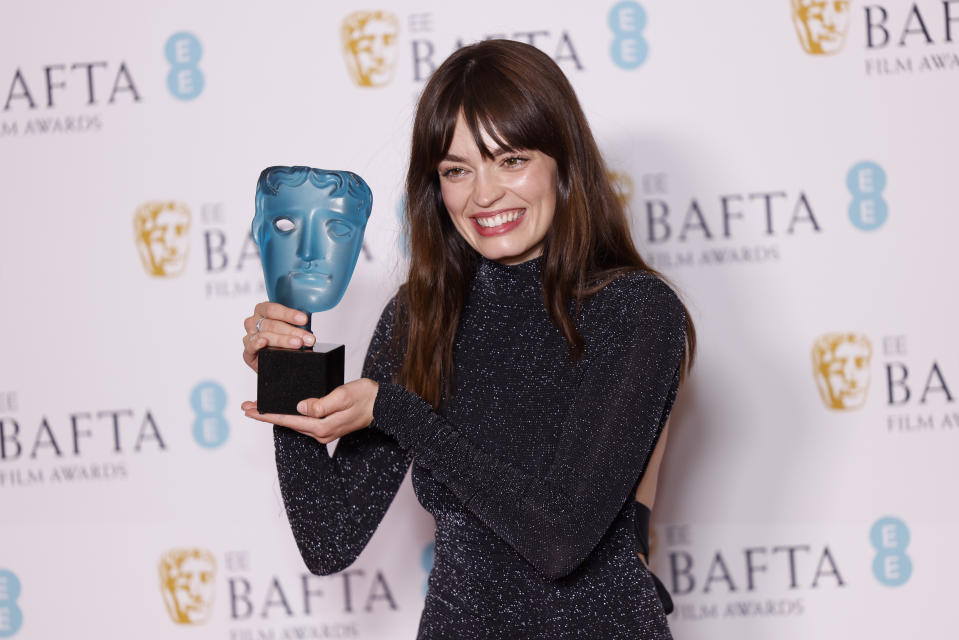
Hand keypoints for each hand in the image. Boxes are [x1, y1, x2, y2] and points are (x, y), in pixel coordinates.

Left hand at [241, 378, 378, 443]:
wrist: (383, 405)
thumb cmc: (366, 397)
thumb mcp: (343, 396)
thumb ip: (321, 404)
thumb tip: (300, 407)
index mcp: (321, 426)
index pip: (288, 420)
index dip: (267, 414)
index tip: (250, 410)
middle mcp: (320, 433)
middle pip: (287, 423)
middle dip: (267, 414)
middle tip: (247, 407)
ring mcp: (324, 432)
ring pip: (295, 423)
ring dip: (277, 415)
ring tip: (260, 407)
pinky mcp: (327, 427)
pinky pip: (304, 422)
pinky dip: (291, 416)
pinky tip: (285, 410)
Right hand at [242, 301, 315, 371]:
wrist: (274, 361)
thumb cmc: (282, 339)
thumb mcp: (290, 328)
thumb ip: (296, 325)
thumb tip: (310, 329)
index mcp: (263, 311)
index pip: (272, 309)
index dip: (288, 314)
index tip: (304, 319)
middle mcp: (254, 322)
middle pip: (272, 324)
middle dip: (292, 331)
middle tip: (307, 338)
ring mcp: (250, 336)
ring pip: (265, 335)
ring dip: (283, 340)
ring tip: (298, 343)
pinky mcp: (248, 352)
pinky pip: (250, 347)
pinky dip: (257, 344)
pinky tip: (264, 342)